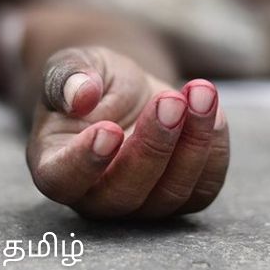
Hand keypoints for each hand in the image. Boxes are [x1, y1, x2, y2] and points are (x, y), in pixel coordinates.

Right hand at [27, 47, 229, 219]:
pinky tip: (213, 109)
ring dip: (192, 143)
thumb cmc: (93, 81)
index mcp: (54, 165)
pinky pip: (204, 186)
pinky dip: (214, 149)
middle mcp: (95, 196)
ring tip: (200, 93)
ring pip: (170, 193)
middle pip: (123, 193)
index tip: (109, 130)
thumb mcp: (75, 64)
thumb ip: (69, 76)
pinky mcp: (181, 197)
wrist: (128, 90)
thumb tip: (80, 95)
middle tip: (170, 101)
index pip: (63, 180)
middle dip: (153, 145)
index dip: (85, 162)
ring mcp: (141, 204)